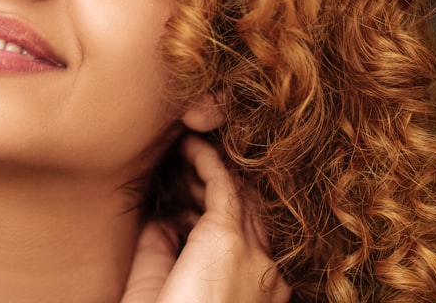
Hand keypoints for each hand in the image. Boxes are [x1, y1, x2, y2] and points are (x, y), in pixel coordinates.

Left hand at [120, 135, 290, 302]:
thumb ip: (171, 246)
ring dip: (213, 166)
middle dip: (220, 183)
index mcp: (260, 289)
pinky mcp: (227, 238)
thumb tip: (167, 215)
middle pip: (250, 210)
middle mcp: (268, 272)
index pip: (249, 234)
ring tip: (187, 146)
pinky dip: (206, 160)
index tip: (191, 189)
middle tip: (189, 159)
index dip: (218, 207)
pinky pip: (222, 185)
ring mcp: (254, 254)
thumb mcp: (169, 279)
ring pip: (240, 194)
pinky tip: (189, 146)